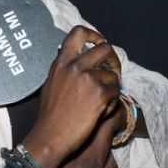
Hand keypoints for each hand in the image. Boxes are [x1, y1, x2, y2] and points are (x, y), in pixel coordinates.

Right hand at [26, 26, 121, 165]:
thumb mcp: (52, 83)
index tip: (99, 43)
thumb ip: (66, 68)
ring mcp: (89, 78)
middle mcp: (76, 66)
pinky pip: (116, 92)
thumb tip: (81, 59)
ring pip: (113, 74)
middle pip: (105, 48)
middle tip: (112, 71)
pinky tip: (99, 111)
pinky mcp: (101, 93)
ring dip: (112, 86)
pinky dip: (112, 102)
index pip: (79, 32)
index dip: (94, 35)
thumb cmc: (51, 114)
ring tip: (101, 101)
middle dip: (113, 59)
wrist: (51, 135)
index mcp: (62, 62)